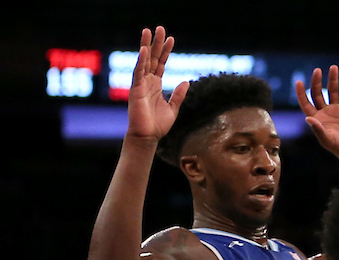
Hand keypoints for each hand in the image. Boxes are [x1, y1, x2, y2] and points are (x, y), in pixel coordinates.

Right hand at [126, 26, 188, 142]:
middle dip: (156, 43)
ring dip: (146, 45)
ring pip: (144, 61)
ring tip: (148, 31)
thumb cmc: (158, 125)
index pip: (161, 63)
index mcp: (156, 85)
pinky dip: (141, 61)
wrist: (148, 137)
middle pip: (153, 58)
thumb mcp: (174, 108)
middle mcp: (148, 81)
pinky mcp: (136, 90)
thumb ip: (179, 95)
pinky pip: (138, 72)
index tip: (171, 39)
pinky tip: (144, 50)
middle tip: (159, 28)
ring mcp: (141, 84)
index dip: (166, 51)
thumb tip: (187, 81)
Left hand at [295, 66, 338, 161]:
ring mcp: (336, 110)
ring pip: (332, 91)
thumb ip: (318, 130)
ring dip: (332, 80)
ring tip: (333, 68)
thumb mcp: (328, 140)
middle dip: (316, 81)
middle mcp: (325, 112)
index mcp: (316, 119)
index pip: (305, 102)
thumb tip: (307, 118)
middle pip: (317, 93)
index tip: (298, 81)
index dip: (301, 92)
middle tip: (318, 71)